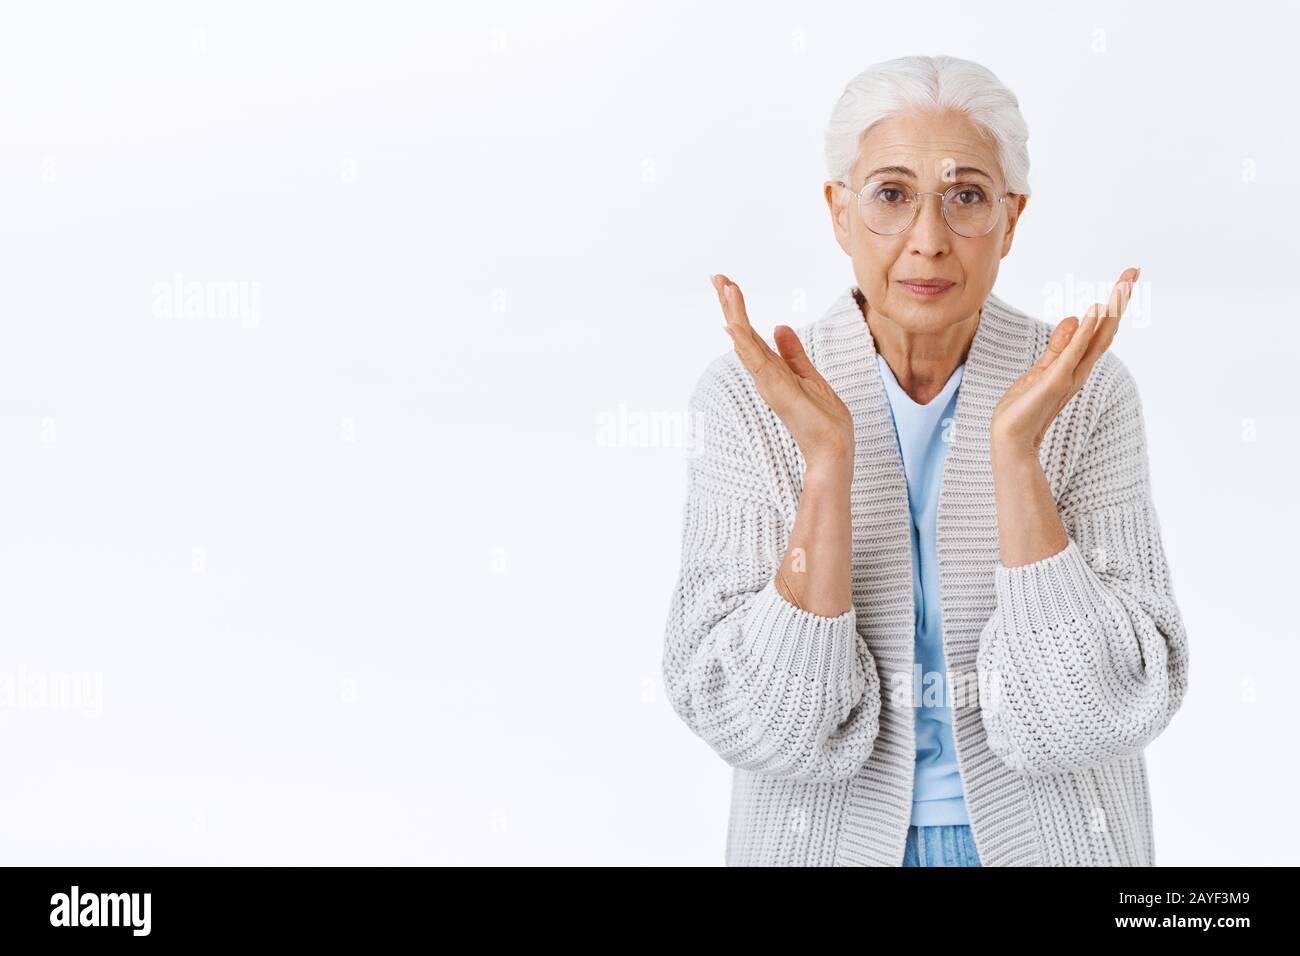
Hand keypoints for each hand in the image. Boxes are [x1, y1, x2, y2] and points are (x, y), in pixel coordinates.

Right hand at [711, 274, 854, 467]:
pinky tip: (732, 324)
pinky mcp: (774, 388)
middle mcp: (765, 373)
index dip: (739, 310)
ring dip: (734, 313)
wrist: (833, 446)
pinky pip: (755, 360)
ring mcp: (767, 380)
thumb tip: (780, 327)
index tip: (728, 285)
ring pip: (745, 341)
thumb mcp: (810, 376)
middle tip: (716, 276)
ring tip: (723, 286)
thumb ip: (793, 353)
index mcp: (773, 369)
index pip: (751, 334)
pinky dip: (743, 341)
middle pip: (742, 333)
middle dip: (729, 304)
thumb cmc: (824, 419)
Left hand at [991, 266, 1139, 458]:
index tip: (1124, 280)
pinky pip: (1071, 353)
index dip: (1112, 306)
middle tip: (1133, 273)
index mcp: (1076, 366)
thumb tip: (1074, 318)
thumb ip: (1059, 347)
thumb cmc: (1024, 408)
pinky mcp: (1053, 382)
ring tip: (1121, 286)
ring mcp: (1068, 376)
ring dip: (1109, 312)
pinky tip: (1092, 312)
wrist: (1010, 439)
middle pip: (1105, 331)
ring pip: (1096, 339)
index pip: (1099, 331)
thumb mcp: (1041, 368)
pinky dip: (1083, 333)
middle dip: (1119, 302)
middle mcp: (1079, 371)